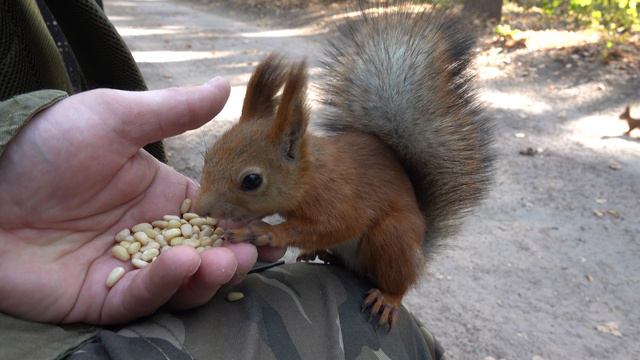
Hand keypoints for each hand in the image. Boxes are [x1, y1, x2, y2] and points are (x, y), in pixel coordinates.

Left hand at [0, 79, 284, 324]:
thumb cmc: (47, 149)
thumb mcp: (115, 118)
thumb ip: (173, 110)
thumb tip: (225, 86)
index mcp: (162, 197)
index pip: (215, 215)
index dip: (244, 222)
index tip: (271, 225)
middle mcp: (151, 235)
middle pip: (207, 253)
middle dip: (235, 254)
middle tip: (255, 249)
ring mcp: (129, 268)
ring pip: (183, 282)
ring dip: (210, 274)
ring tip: (225, 259)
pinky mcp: (103, 298)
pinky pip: (142, 298)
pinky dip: (165, 284)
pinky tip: (181, 262)